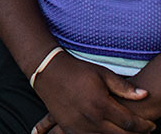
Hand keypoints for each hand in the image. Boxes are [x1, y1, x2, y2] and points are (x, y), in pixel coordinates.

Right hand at [33, 52, 154, 133]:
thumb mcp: (101, 73)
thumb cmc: (76, 70)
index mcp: (101, 104)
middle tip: (143, 131)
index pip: (130, 123)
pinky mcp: (70, 129)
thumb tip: (145, 95)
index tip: (151, 125)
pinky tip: (106, 130)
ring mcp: (79, 127)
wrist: (48, 71)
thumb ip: (123, 87)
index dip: (144, 126)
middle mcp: (91, 119)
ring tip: (124, 131)